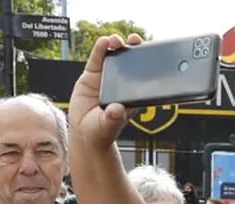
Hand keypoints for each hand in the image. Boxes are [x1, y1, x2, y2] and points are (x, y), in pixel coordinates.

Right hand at [68, 33, 142, 148]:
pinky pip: (97, 59)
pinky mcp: (92, 75)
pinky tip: (103, 42)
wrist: (84, 133)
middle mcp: (122, 84)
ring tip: (116, 40)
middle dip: (134, 49)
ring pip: (114, 56)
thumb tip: (117, 110)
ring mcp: (107, 77)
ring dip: (117, 45)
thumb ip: (113, 119)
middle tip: (135, 41)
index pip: (143, 76)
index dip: (147, 63)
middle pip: (131, 61)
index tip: (149, 54)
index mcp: (132, 95)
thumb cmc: (101, 131)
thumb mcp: (108, 126)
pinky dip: (100, 49)